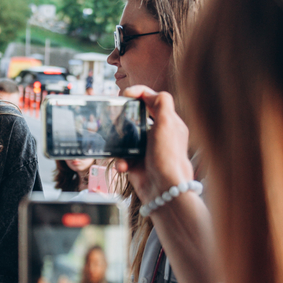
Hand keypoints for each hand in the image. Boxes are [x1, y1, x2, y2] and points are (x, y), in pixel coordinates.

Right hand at [115, 86, 192, 205]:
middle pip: (136, 116)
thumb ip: (161, 102)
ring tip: (118, 145)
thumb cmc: (168, 157)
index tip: (124, 95)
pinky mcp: (136, 162)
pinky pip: (122, 155)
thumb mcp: (168, 123)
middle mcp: (158, 134)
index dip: (138, 93)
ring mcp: (146, 148)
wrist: (164, 189)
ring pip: (125, 136)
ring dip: (119, 142)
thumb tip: (148, 93)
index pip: (153, 99)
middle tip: (113, 115)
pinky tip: (123, 165)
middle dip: (123, 117)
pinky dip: (121, 160)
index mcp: (169, 122)